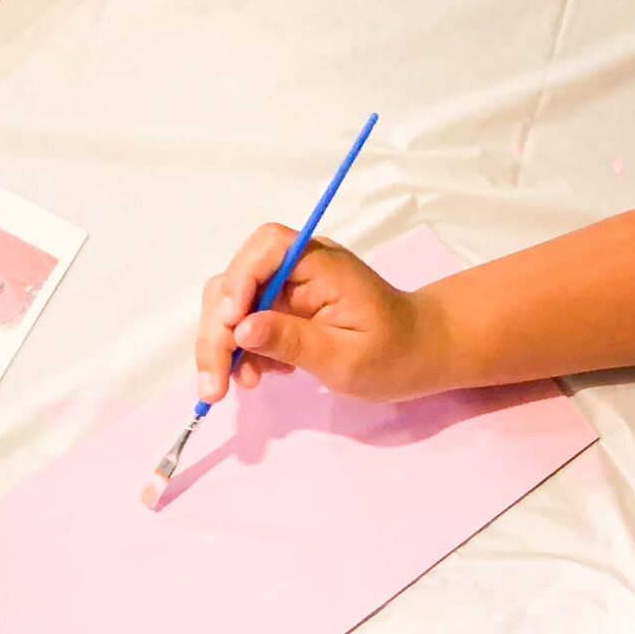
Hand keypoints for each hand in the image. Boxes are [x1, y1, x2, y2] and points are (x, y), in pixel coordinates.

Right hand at [194, 227, 444, 402]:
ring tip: (233, 386)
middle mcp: (299, 267)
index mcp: (322, 264)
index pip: (267, 247)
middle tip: (215, 384)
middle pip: (237, 280)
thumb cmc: (395, 354)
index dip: (240, 279)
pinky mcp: (283, 310)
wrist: (419, 354)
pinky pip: (246, 323)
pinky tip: (256, 376)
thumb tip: (242, 329)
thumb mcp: (346, 357)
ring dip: (223, 345)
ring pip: (233, 304)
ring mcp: (288, 288)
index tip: (233, 325)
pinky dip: (240, 351)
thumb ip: (294, 341)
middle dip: (218, 330)